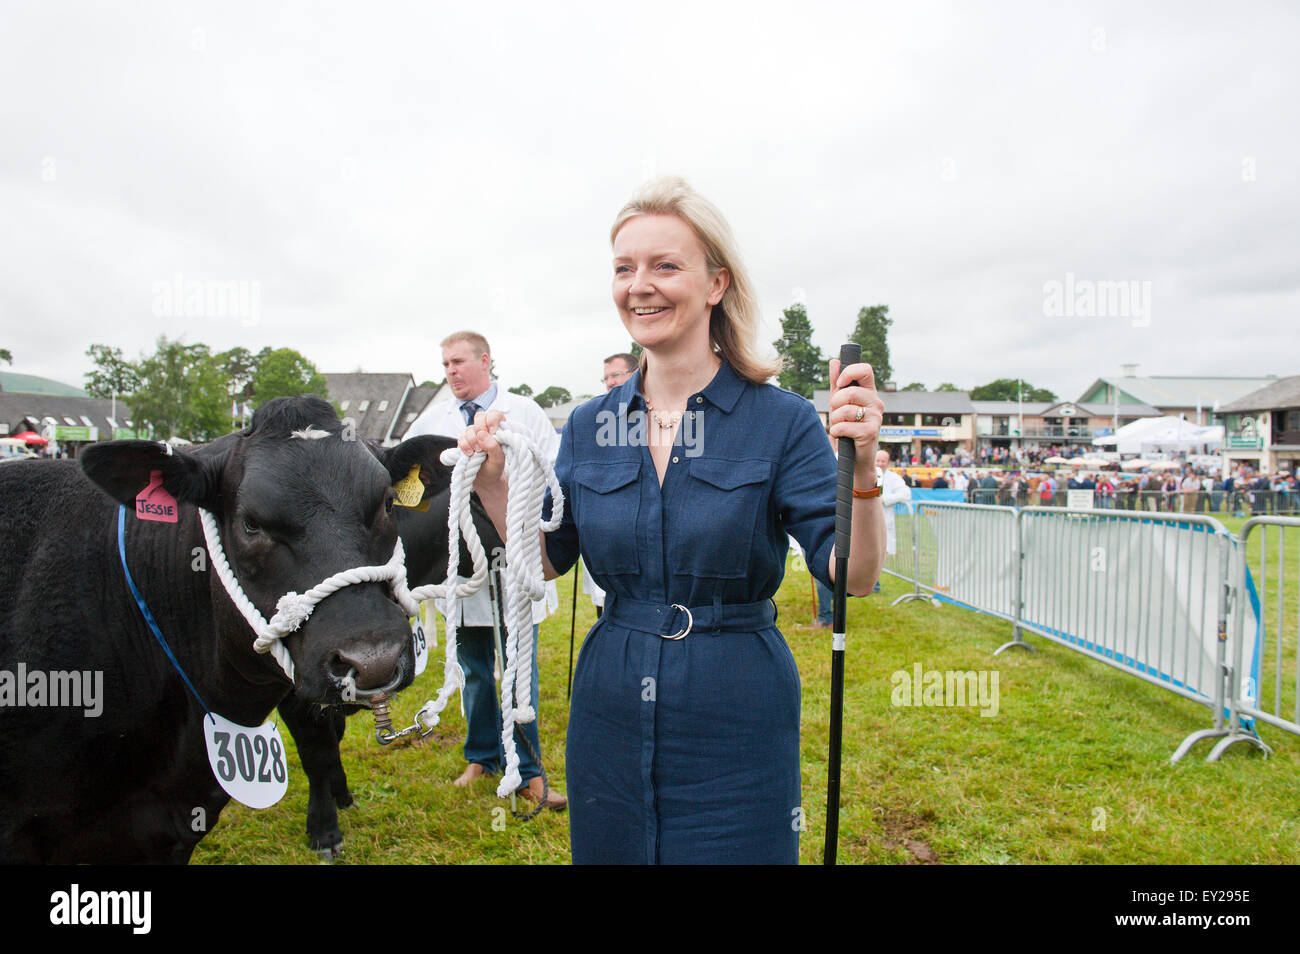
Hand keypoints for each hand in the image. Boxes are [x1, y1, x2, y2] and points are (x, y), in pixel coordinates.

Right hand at [458, 409, 506, 489]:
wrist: (485, 480)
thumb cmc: (495, 468)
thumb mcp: (499, 460)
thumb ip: (494, 447)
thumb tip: (482, 434)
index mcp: (499, 430)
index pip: (495, 415)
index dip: (492, 420)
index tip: (493, 432)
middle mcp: (486, 430)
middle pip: (480, 417)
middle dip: (480, 429)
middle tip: (483, 444)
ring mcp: (474, 435)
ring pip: (469, 429)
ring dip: (472, 441)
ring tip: (477, 453)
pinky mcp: (464, 443)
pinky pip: (461, 438)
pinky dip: (464, 446)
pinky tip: (469, 454)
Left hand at [827, 359, 882, 480]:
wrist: (855, 458)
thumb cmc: (848, 428)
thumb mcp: (840, 404)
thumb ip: (837, 384)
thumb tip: (834, 362)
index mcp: (869, 392)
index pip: (865, 369)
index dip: (849, 373)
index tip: (839, 384)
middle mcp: (876, 403)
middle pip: (849, 392)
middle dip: (835, 404)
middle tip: (836, 414)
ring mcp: (875, 417)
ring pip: (844, 410)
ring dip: (835, 420)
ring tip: (840, 426)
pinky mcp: (870, 432)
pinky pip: (844, 426)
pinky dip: (837, 432)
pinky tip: (842, 436)